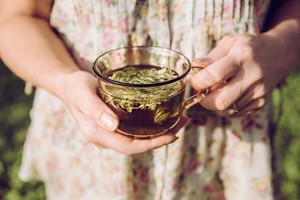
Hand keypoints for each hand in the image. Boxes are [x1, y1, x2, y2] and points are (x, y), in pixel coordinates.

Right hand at [61, 70, 187, 154]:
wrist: (70, 86)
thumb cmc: (75, 87)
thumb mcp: (82, 93)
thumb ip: (95, 109)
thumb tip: (113, 125)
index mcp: (97, 134)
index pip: (128, 146)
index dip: (151, 144)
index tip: (171, 135)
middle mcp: (106, 136)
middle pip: (137, 144)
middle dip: (161, 138)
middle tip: (182, 122)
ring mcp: (111, 132)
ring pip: (138, 138)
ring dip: (160, 132)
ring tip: (179, 118)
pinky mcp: (115, 125)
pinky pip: (135, 130)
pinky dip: (151, 125)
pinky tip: (163, 116)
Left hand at [190, 33, 292, 116]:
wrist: (280, 54)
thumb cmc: (248, 46)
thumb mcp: (230, 43)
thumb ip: (210, 57)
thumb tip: (194, 68)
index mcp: (241, 56)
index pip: (215, 75)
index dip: (198, 81)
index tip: (195, 81)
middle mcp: (252, 76)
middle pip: (221, 101)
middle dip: (204, 100)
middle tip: (202, 92)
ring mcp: (258, 92)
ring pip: (227, 110)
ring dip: (214, 104)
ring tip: (215, 92)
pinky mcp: (261, 102)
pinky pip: (235, 114)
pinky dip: (225, 108)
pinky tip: (227, 96)